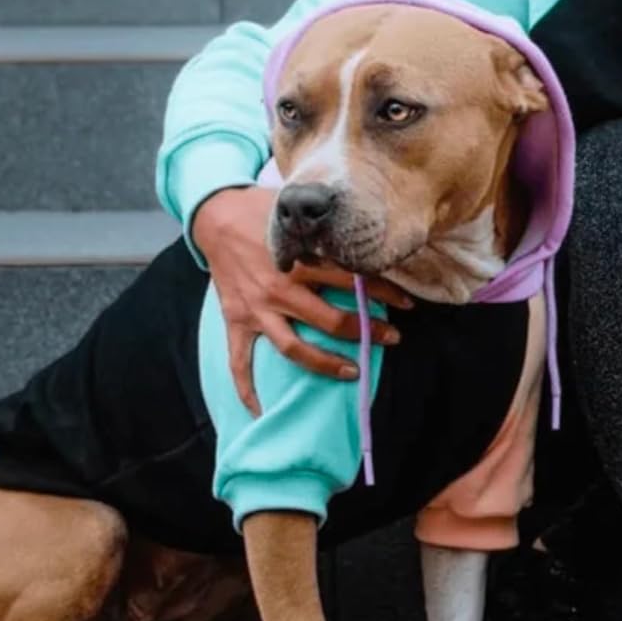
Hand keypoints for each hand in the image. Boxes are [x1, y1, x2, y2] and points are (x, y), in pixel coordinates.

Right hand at [192, 186, 413, 415]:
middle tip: (392, 339)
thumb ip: (329, 225)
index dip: (384, 294)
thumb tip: (367, 224)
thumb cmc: (263, 209)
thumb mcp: (300, 211)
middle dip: (366, 332)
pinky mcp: (237, 320)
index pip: (353, 281)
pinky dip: (247, 388)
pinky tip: (259, 411)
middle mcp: (280, 288)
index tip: (407, 305)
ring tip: (354, 372)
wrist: (215, 215)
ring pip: (295, 348)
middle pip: (331, 320)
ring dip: (326, 364)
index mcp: (300, 261)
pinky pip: (239, 361)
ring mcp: (258, 308)